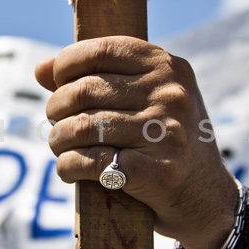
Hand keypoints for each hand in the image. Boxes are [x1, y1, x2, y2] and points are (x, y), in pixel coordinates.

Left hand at [35, 36, 238, 248]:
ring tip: (59, 145)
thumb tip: (41, 69)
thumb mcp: (147, 99)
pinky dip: (68, 166)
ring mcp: (165, 133)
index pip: (101, 50)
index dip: (66, 65)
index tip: (57, 83)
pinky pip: (90, 161)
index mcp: (168, 67)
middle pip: (85, 90)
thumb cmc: (166, 142)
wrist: (206, 198)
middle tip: (56, 121)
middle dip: (57, 107)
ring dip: (58, 139)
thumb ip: (98, 78)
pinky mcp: (155, 171)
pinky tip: (69, 169)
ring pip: (82, 126)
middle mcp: (170, 94)